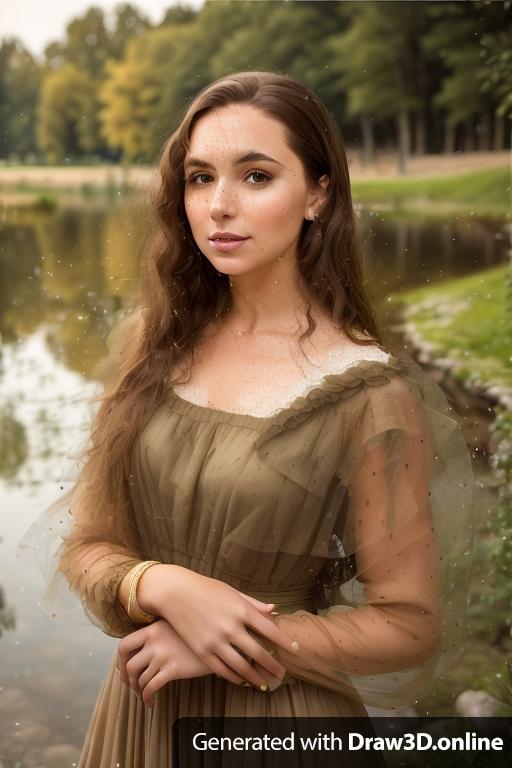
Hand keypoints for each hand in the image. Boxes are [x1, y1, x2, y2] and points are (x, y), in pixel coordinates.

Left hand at [117, 619, 212, 706]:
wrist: (217, 641)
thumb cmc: (195, 635)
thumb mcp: (174, 626)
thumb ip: (157, 634)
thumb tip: (140, 652)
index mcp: (152, 629)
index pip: (124, 645)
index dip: (119, 661)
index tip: (122, 669)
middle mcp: (155, 641)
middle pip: (129, 666)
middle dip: (127, 681)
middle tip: (131, 686)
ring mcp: (163, 655)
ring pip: (140, 679)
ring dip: (139, 691)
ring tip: (144, 695)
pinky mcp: (173, 669)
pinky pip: (151, 688)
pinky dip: (147, 698)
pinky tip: (151, 702)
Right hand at [144, 566, 298, 689]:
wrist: (174, 592)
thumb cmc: (205, 588)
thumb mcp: (231, 592)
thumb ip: (254, 604)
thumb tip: (274, 611)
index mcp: (241, 610)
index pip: (270, 630)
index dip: (285, 642)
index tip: (296, 650)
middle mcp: (231, 627)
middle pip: (259, 653)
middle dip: (273, 666)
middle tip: (282, 674)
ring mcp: (216, 641)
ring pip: (242, 667)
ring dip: (256, 678)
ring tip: (265, 683)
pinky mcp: (202, 651)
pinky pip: (222, 670)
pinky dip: (234, 677)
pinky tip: (241, 679)